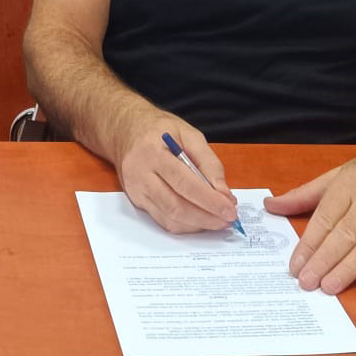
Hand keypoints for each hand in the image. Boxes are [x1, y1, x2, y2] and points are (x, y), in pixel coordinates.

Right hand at [117, 118, 238, 233]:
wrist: (126, 131)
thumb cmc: (159, 130)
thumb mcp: (189, 134)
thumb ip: (208, 162)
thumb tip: (223, 193)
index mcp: (153, 152)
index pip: (184, 183)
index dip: (209, 200)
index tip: (230, 209)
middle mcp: (140, 174)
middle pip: (176, 206)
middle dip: (206, 217)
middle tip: (227, 219)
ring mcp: (136, 190)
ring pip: (169, 218)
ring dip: (197, 224)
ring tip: (217, 220)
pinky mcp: (136, 201)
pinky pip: (163, 220)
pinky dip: (185, 225)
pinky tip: (199, 219)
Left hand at [264, 144, 355, 293]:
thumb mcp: (339, 174)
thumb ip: (305, 194)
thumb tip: (271, 205)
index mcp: (349, 187)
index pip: (324, 219)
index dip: (308, 244)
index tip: (294, 265)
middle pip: (344, 236)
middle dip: (323, 261)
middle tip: (306, 282)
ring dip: (348, 269)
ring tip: (328, 287)